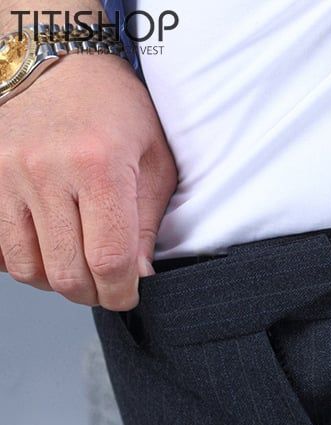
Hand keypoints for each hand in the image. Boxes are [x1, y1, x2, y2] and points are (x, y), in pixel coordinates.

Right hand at [0, 54, 176, 309]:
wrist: (60, 60)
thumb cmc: (116, 108)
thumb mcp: (153, 159)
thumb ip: (147, 222)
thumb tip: (140, 275)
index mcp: (99, 166)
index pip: (109, 258)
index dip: (120, 291)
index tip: (128, 296)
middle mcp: (47, 171)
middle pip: (66, 272)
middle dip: (92, 294)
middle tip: (107, 289)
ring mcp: (7, 174)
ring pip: (27, 267)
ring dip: (56, 283)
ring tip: (79, 271)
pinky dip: (24, 262)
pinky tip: (49, 250)